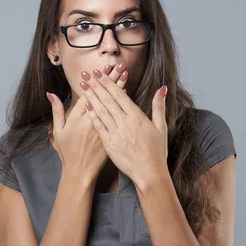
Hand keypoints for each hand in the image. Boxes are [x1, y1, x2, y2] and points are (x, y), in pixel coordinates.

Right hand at [47, 64, 127, 182]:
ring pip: (112, 104)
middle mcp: (92, 121)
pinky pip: (118, 117)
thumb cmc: (67, 152)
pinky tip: (127, 95)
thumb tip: (51, 94)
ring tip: (125, 74)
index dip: (96, 81)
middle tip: (118, 66)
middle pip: (103, 96)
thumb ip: (57, 111)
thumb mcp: (58, 131)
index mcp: (78, 119)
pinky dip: (122, 106)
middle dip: (110, 80)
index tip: (101, 69)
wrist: (80, 171)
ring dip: (119, 88)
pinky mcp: (111, 134)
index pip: (89, 94)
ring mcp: (103, 128)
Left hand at [79, 65, 168, 184]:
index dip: (108, 82)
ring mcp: (116, 134)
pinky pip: (99, 126)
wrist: (149, 173)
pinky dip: (92, 115)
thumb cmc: (157, 151)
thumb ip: (159, 106)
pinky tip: (85, 106)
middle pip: (108, 100)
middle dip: (96, 85)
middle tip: (86, 73)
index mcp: (137, 117)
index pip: (120, 95)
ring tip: (83, 85)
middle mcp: (125, 123)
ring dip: (91, 97)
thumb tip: (162, 87)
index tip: (100, 72)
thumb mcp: (161, 127)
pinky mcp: (109, 144)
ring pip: (101, 111)